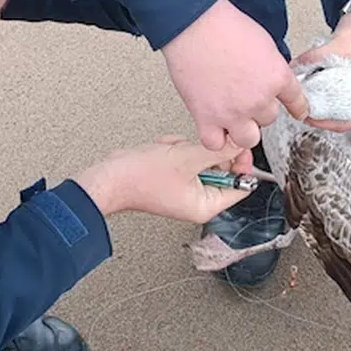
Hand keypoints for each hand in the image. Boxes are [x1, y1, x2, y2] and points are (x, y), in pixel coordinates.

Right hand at [75, 136, 255, 222]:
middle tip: (190, 149)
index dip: (240, 163)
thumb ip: (219, 151)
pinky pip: (185, 157)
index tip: (235, 146)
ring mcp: (184, 189)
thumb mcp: (188, 158)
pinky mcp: (172, 177)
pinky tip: (162, 151)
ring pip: (201, 159)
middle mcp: (197, 200)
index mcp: (206, 205)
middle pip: (221, 170)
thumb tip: (240, 144)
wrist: (109, 177)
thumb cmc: (140, 178)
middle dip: (204, 152)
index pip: (241, 186)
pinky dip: (175, 150)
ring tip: (170, 151)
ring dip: (186, 149)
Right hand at [161, 0, 309, 149]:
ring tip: (231, 117)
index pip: (296, 101)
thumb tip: (267, 78)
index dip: (297, 108)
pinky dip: (215, 138)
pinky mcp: (207, 118)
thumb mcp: (263, 43)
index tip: (298, 111)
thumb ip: (270, 67)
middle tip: (244, 98)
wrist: (194, 25)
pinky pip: (216, 144)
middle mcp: (258, 99)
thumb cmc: (223, 26)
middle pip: (268, 120)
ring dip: (241, 129)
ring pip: (247, 138)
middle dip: (257, 110)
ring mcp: (233, 112)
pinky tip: (212, 127)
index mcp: (276, 77)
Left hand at [291, 13, 350, 131]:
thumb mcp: (338, 46)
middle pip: (346, 119)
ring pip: (346, 111)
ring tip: (311, 103)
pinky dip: (334, 99)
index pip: (348, 122)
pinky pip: (347, 100)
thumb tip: (292, 71)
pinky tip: (320, 95)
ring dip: (328, 108)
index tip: (307, 116)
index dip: (324, 121)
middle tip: (305, 111)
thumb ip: (312, 60)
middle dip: (324, 116)